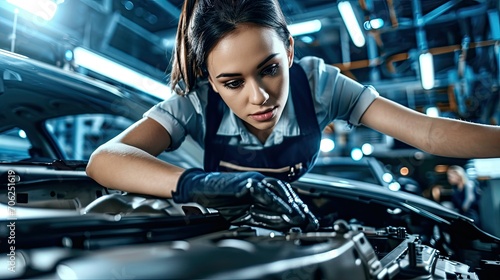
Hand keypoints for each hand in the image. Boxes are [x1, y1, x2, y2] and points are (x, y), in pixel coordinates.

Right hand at [173, 168, 318, 231]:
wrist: (199, 188)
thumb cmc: (220, 198)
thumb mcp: (245, 212)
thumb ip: (264, 216)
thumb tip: (284, 223)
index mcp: (262, 188)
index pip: (285, 197)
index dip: (298, 209)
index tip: (309, 221)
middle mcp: (261, 181)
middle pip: (286, 193)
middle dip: (300, 208)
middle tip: (311, 222)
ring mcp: (254, 180)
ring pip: (279, 191)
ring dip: (292, 206)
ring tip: (302, 219)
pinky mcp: (246, 182)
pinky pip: (265, 192)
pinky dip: (276, 202)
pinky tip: (285, 211)